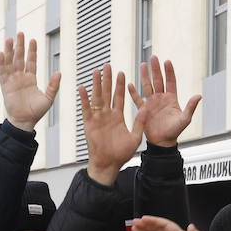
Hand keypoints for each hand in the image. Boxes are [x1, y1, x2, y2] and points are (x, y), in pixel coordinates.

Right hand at [0, 33, 60, 130]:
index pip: (31, 61)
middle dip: (19, 46)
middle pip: (19, 58)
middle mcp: (20, 77)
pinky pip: (2, 72)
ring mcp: (12, 81)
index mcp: (31, 79)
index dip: (32, 51)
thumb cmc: (36, 112)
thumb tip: (59, 72)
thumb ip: (53, 85)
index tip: (32, 40)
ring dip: (9, 51)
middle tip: (20, 33)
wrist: (25, 122)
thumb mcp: (48, 98)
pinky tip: (1, 53)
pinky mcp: (5, 86)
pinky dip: (1, 63)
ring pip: (10, 62)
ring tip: (9, 39)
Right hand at [80, 64, 147, 185]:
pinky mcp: (89, 123)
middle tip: (108, 66)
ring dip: (96, 84)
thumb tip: (147, 108)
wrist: (108, 164)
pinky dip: (84, 99)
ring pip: (97, 97)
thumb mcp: (135, 136)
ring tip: (96, 72)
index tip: (122, 73)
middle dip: (108, 79)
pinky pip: (86, 109)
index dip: (120, 85)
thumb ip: (139, 122)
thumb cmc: (121, 154)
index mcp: (118, 116)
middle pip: (107, 93)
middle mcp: (107, 115)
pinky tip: (83, 88)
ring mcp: (98, 118)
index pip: (119, 97)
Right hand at [127, 57, 200, 146]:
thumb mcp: (184, 119)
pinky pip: (137, 99)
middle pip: (158, 80)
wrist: (162, 142)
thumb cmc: (174, 132)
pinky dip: (133, 93)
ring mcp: (151, 103)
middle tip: (153, 57)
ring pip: (147, 86)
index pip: (170, 82)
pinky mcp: (143, 110)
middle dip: (156, 69)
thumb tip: (199, 96)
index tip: (167, 61)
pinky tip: (130, 84)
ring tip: (143, 64)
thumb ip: (190, 107)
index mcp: (171, 99)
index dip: (169, 72)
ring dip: (145, 76)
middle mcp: (161, 98)